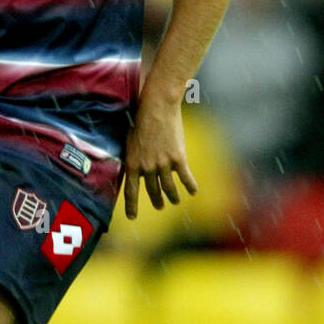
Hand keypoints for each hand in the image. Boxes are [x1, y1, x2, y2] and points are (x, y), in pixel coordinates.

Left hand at [123, 96, 196, 219]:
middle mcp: (147, 167)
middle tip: (159, 207)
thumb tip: (133, 168)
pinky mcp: (178, 158)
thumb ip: (133, 156)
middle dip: (156, 201)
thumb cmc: (140, 119)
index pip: (131, 190)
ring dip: (172, 197)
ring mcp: (163, 164)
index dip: (131, 206)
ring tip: (175, 201)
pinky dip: (190, 186)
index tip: (132, 217)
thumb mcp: (130, 140)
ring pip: (169, 188)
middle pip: (152, 190)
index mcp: (133, 163)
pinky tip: (193, 192)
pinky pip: (185, 178)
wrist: (157, 107)